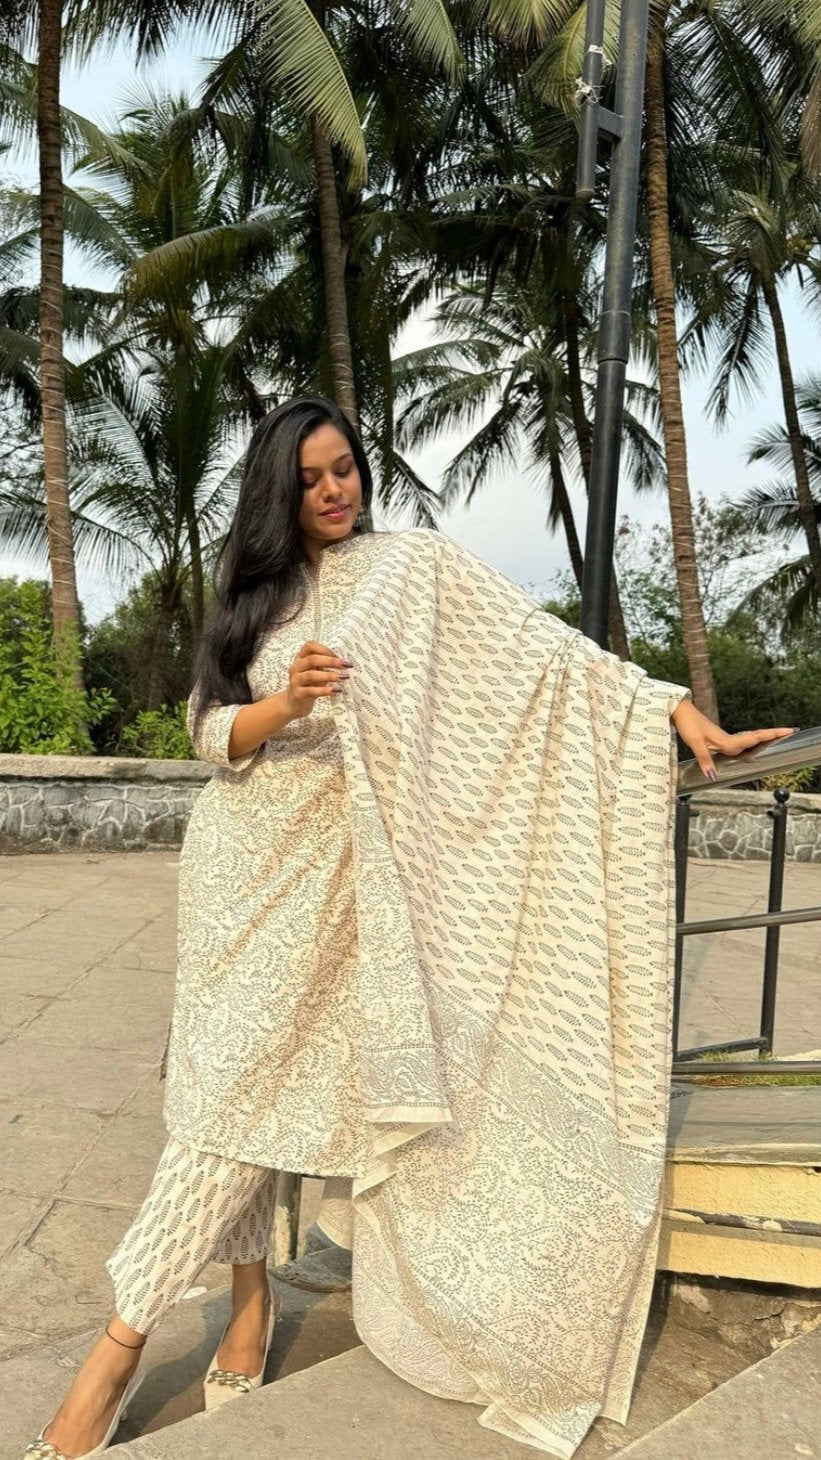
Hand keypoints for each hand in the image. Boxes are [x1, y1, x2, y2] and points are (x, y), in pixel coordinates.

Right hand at [285, 639, 352, 719]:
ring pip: (311, 675)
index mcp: (301, 658)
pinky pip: (311, 691)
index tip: (339, 656)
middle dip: (331, 661)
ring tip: (344, 677)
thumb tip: (345, 662)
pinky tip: (336, 690)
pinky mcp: (297, 694)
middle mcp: (296, 667)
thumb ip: (325, 665)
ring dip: (330, 676)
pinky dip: (325, 690)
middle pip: (312, 659)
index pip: (310, 646)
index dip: (325, 649)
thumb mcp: (316, 671)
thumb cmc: (309, 685)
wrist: (294, 704)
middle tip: (346, 665)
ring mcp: (295, 681)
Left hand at [670, 698, 795, 780]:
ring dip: (762, 737)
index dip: (771, 735)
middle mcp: (728, 738)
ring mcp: (723, 738)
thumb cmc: (687, 724)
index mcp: (726, 740)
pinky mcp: (716, 739)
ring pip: (747, 740)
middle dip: (772, 735)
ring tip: (778, 737)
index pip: (754, 738)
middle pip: (755, 737)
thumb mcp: (695, 743)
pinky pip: (737, 742)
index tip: (788, 731)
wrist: (679, 711)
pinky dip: (748, 742)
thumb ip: (705, 760)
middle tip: (790, 731)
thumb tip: (714, 778)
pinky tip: (749, 745)